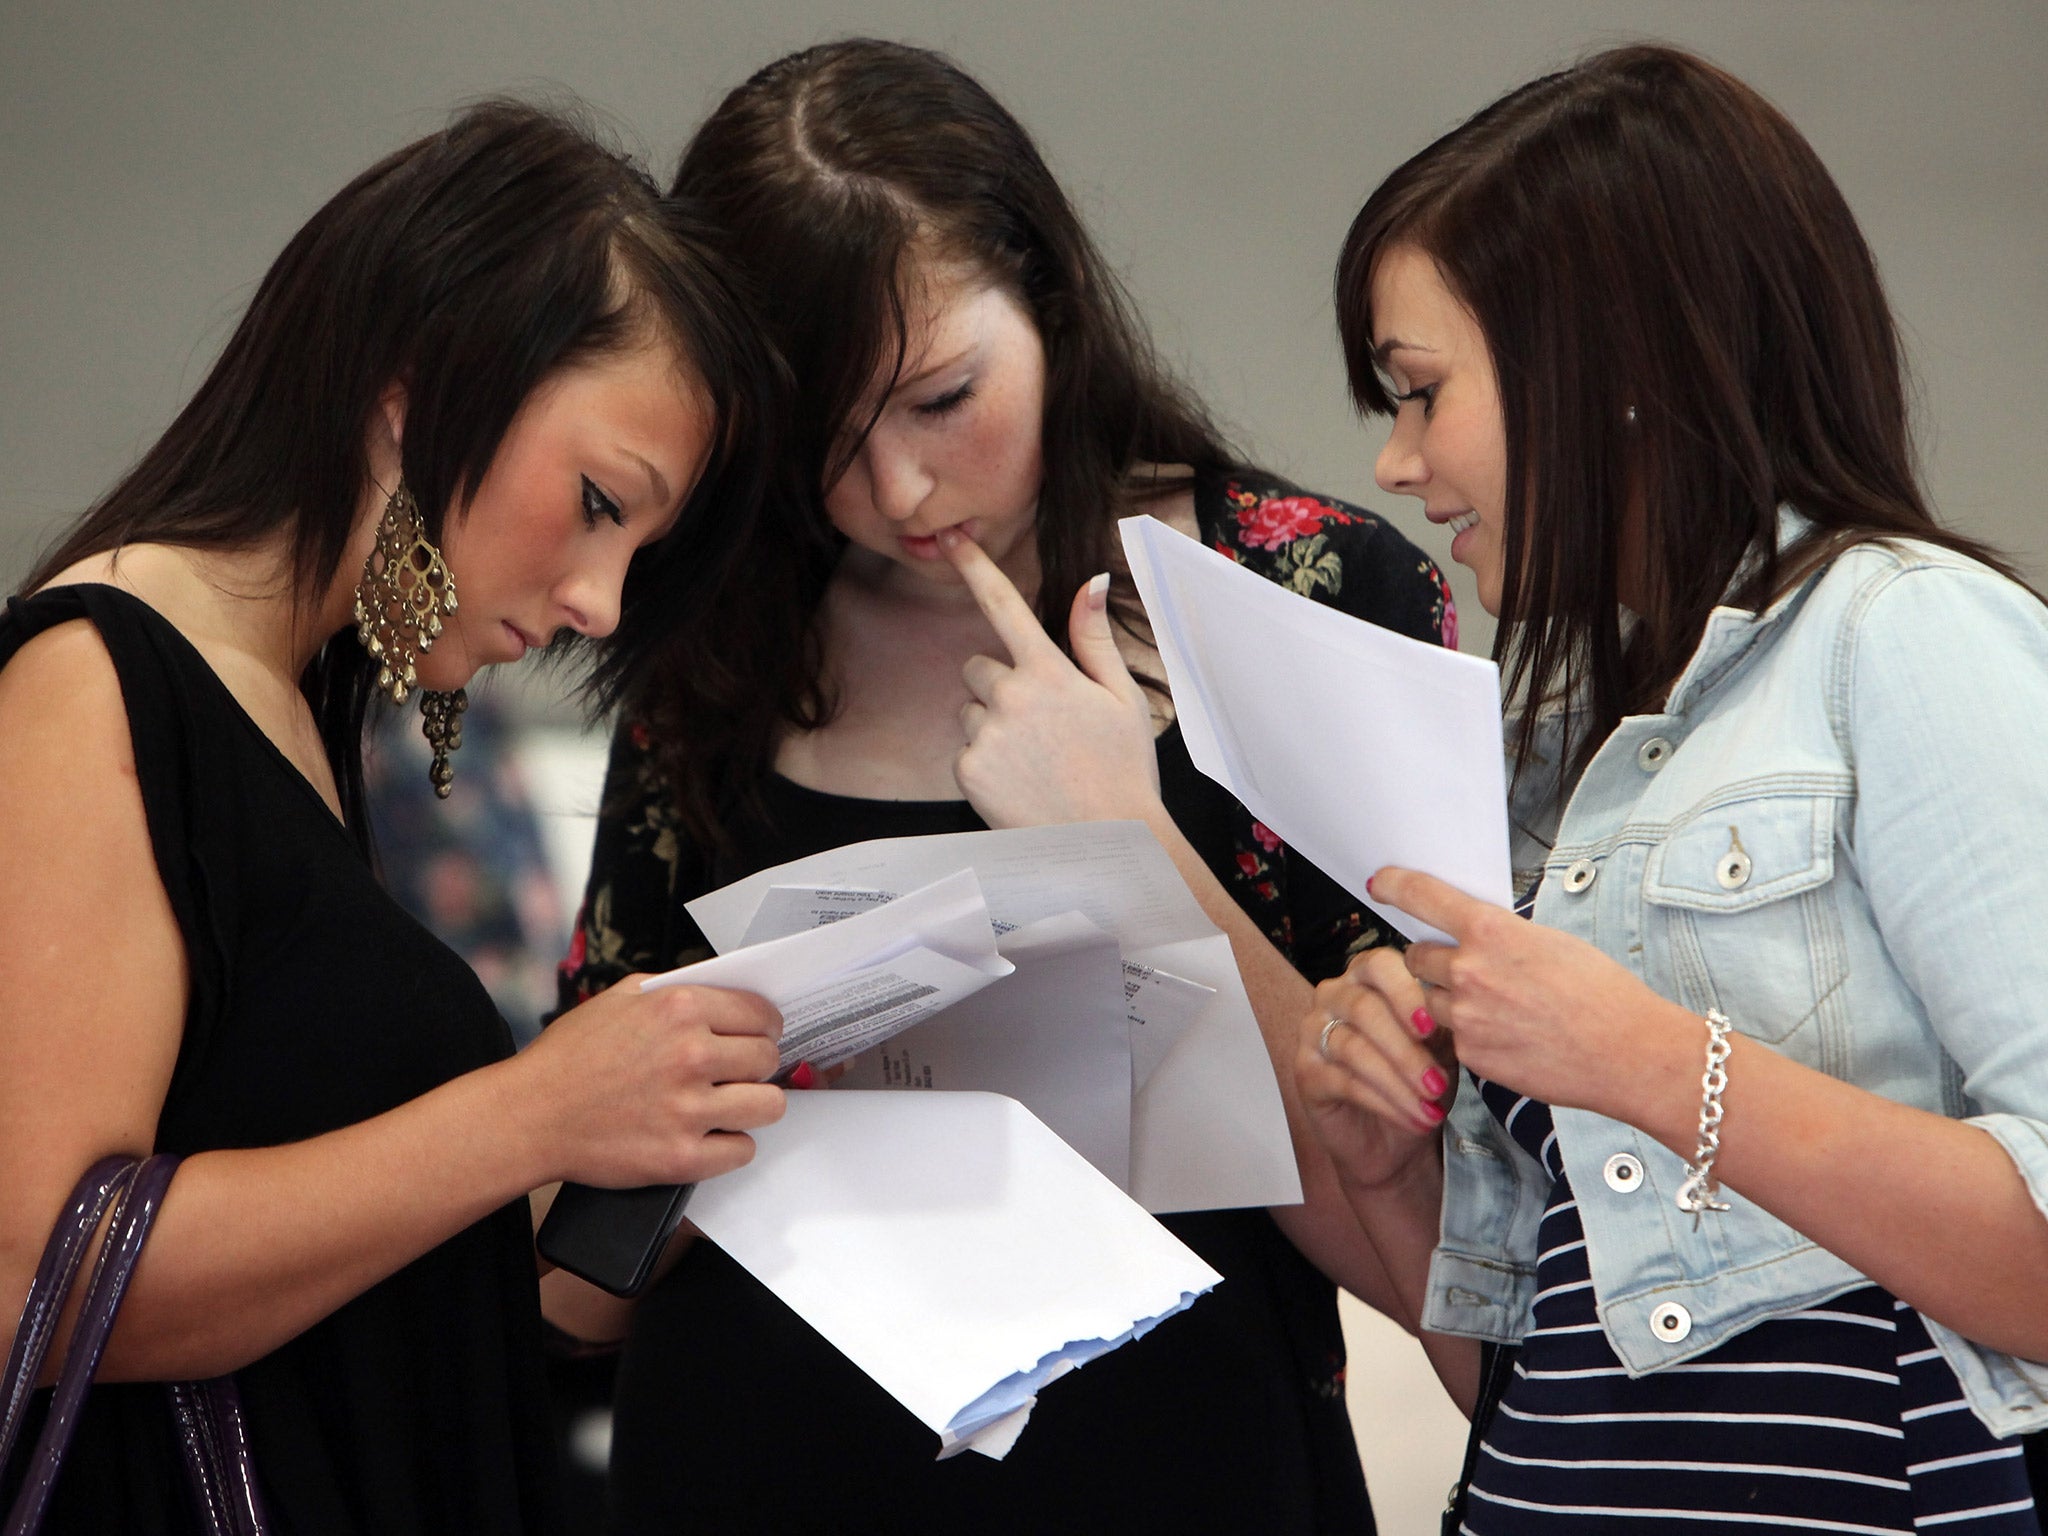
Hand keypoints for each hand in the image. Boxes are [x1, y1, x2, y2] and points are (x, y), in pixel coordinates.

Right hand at [521, 977, 785, 1188]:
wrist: (529, 1115)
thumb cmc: (570, 1057)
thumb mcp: (620, 997)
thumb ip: (676, 991)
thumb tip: (724, 994)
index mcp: (680, 1009)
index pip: (761, 1014)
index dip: (765, 1026)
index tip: (760, 1036)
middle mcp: (691, 1055)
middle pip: (768, 1058)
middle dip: (756, 1065)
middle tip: (737, 1072)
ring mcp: (688, 1109)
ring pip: (769, 1105)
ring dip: (754, 1105)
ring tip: (732, 1104)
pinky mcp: (682, 1157)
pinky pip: (743, 1150)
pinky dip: (730, 1146)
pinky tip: (710, 1136)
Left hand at [940, 528, 1162, 827]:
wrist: (1108, 843)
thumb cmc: (1123, 770)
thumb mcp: (1122, 699)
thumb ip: (1095, 639)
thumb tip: (1091, 581)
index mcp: (1049, 672)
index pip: (1003, 604)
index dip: (974, 565)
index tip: (949, 537)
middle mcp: (1010, 696)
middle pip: (977, 667)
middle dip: (998, 686)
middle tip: (1039, 725)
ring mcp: (985, 734)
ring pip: (970, 711)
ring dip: (991, 726)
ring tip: (1035, 762)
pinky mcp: (968, 771)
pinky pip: (965, 751)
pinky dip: (985, 765)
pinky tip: (1020, 784)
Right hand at [1297, 947, 1455, 1189]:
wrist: (1395, 1138)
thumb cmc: (1418, 1080)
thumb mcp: (1440, 1050)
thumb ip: (1438, 1027)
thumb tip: (1445, 1016)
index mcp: (1368, 977)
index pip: (1379, 966)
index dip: (1405, 994)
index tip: (1431, 1028)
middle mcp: (1334, 995)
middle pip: (1364, 1008)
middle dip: (1406, 1051)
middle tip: (1437, 1084)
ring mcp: (1313, 1032)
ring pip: (1353, 1048)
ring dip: (1398, 1082)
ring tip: (1429, 1107)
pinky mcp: (1306, 1072)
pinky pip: (1343, 1081)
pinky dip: (1384, 1102)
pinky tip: (1412, 1118)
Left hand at [1368, 867, 1690, 1114]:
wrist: (1628, 1054)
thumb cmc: (1603, 994)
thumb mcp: (1552, 943)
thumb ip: (1503, 938)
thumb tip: (1475, 936)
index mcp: (1492, 932)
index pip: (1424, 897)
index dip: (1395, 886)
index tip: (1379, 883)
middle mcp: (1470, 971)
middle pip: (1417, 956)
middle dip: (1433, 959)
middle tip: (1463, 968)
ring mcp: (1466, 1016)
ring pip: (1429, 1000)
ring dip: (1449, 1000)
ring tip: (1498, 1008)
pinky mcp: (1472, 1055)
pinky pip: (1452, 1037)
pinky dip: (1470, 1034)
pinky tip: (1510, 1036)